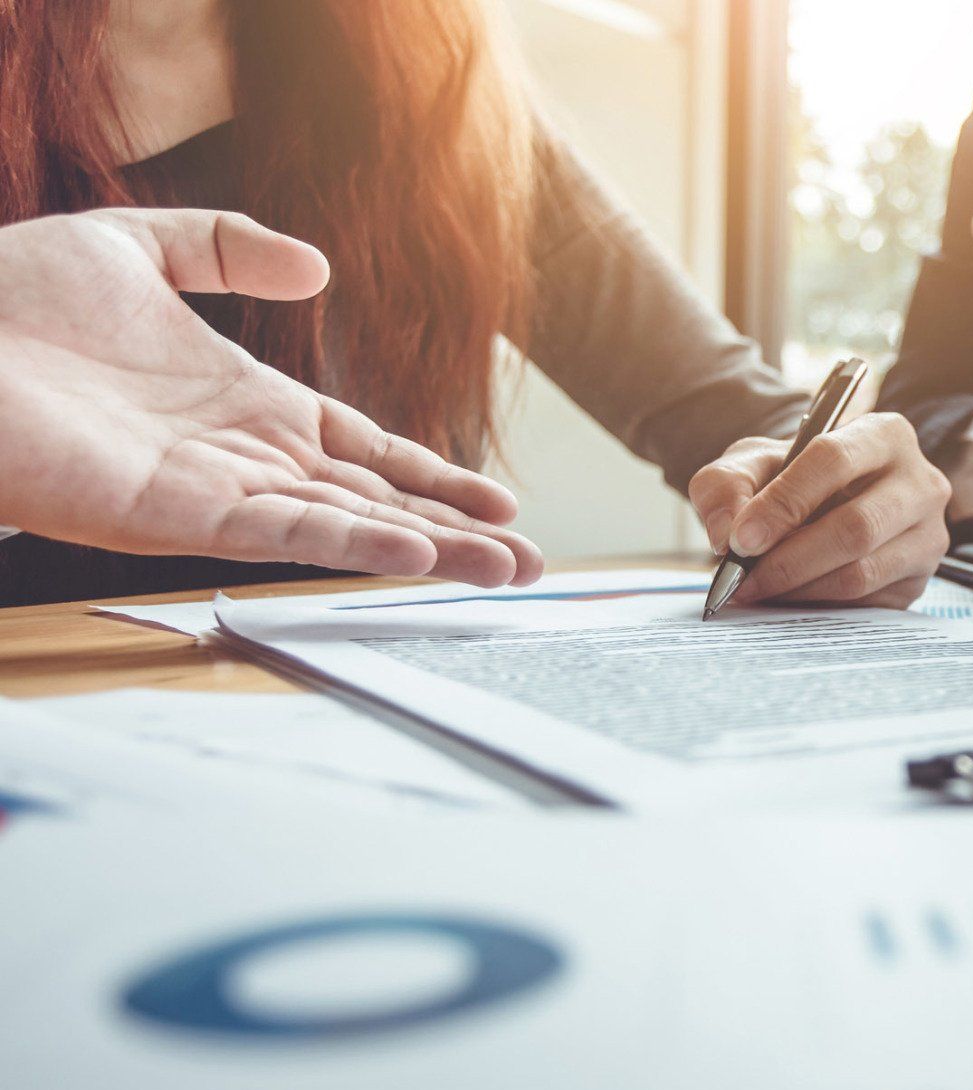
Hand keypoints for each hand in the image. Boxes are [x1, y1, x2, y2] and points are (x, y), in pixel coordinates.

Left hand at [0, 209, 541, 586]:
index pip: (364, 450)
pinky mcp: (180, 516)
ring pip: (350, 528)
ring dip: (433, 551)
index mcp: (245, 403)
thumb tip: (316, 267)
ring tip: (507, 571)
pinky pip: (285, 536)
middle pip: (377, 501)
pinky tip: (417, 556)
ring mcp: (218, 491)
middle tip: (531, 562)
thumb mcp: (132, 246)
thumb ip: (227, 249)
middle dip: (459, 533)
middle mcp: (245, 458)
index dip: (434, 475)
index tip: (499, 500)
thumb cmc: (7, 299)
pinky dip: (353, 546)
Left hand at [688, 413, 951, 608]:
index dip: (784, 502)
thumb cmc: (793, 479)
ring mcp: (928, 534)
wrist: (827, 507)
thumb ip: (726, 484)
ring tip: (758, 591)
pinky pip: (867, 603)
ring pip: (861, 572)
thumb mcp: (752, 464)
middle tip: (743, 579)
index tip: (741, 540)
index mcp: (883, 434)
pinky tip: (789, 599)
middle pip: (855, 526)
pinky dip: (819, 606)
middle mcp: (920, 482)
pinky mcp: (920, 579)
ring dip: (800, 589)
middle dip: (789, 560)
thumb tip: (727, 534)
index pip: (833, 460)